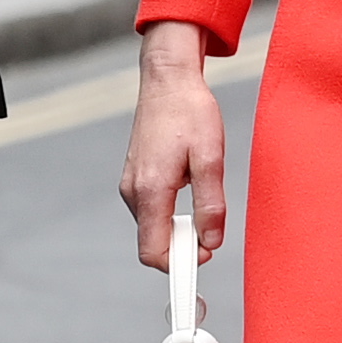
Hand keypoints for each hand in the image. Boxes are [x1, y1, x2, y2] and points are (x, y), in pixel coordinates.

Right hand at [120, 22, 227, 272]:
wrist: (168, 77)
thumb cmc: (190, 111)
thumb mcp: (210, 158)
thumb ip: (210, 204)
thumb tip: (210, 242)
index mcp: (150, 190)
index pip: (153, 252)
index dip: (179, 265)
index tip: (204, 256)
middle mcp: (133, 190)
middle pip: (152, 243)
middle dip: (182, 245)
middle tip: (210, 225)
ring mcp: (130, 182)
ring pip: (152, 226)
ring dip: (177, 226)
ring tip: (201, 194)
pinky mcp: (134, 175)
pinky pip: (150, 209)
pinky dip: (169, 211)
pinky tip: (188, 183)